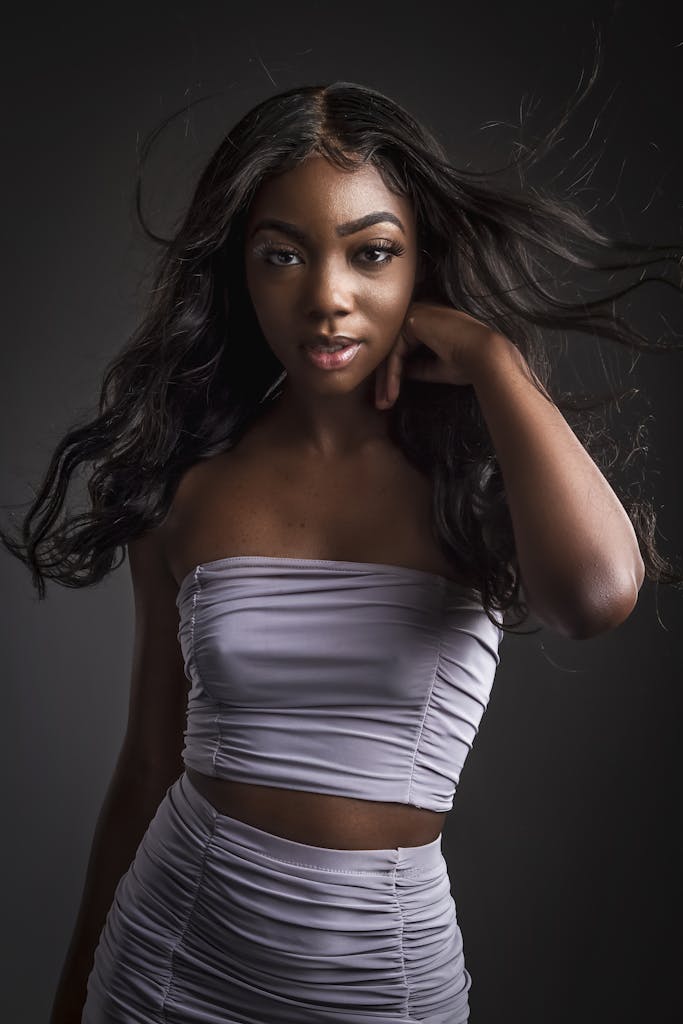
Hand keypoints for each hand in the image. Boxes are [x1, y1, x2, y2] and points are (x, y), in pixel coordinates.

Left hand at [374, 301, 507, 408]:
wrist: (485, 356)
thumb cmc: (469, 363)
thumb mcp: (437, 368)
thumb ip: (418, 367)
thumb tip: (401, 373)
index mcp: (427, 321)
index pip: (400, 350)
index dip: (393, 376)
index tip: (389, 399)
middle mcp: (419, 312)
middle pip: (392, 350)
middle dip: (385, 380)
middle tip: (382, 404)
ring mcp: (415, 313)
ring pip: (389, 352)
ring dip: (385, 380)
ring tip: (385, 403)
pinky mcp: (413, 320)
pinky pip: (394, 352)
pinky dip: (391, 375)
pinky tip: (392, 393)